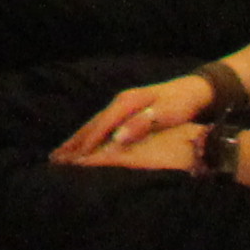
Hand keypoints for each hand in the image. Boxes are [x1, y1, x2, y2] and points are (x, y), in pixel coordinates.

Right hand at [55, 76, 221, 167]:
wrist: (193, 89)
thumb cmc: (181, 104)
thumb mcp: (165, 115)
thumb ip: (141, 125)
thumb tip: (117, 138)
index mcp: (126, 103)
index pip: (101, 127)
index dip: (86, 144)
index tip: (73, 160)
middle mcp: (120, 101)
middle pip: (92, 123)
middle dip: (74, 141)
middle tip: (55, 158)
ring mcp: (122, 103)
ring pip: (95, 122)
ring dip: (78, 138)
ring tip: (62, 151)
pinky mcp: (126, 108)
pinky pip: (102, 123)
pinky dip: (89, 133)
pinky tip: (84, 140)